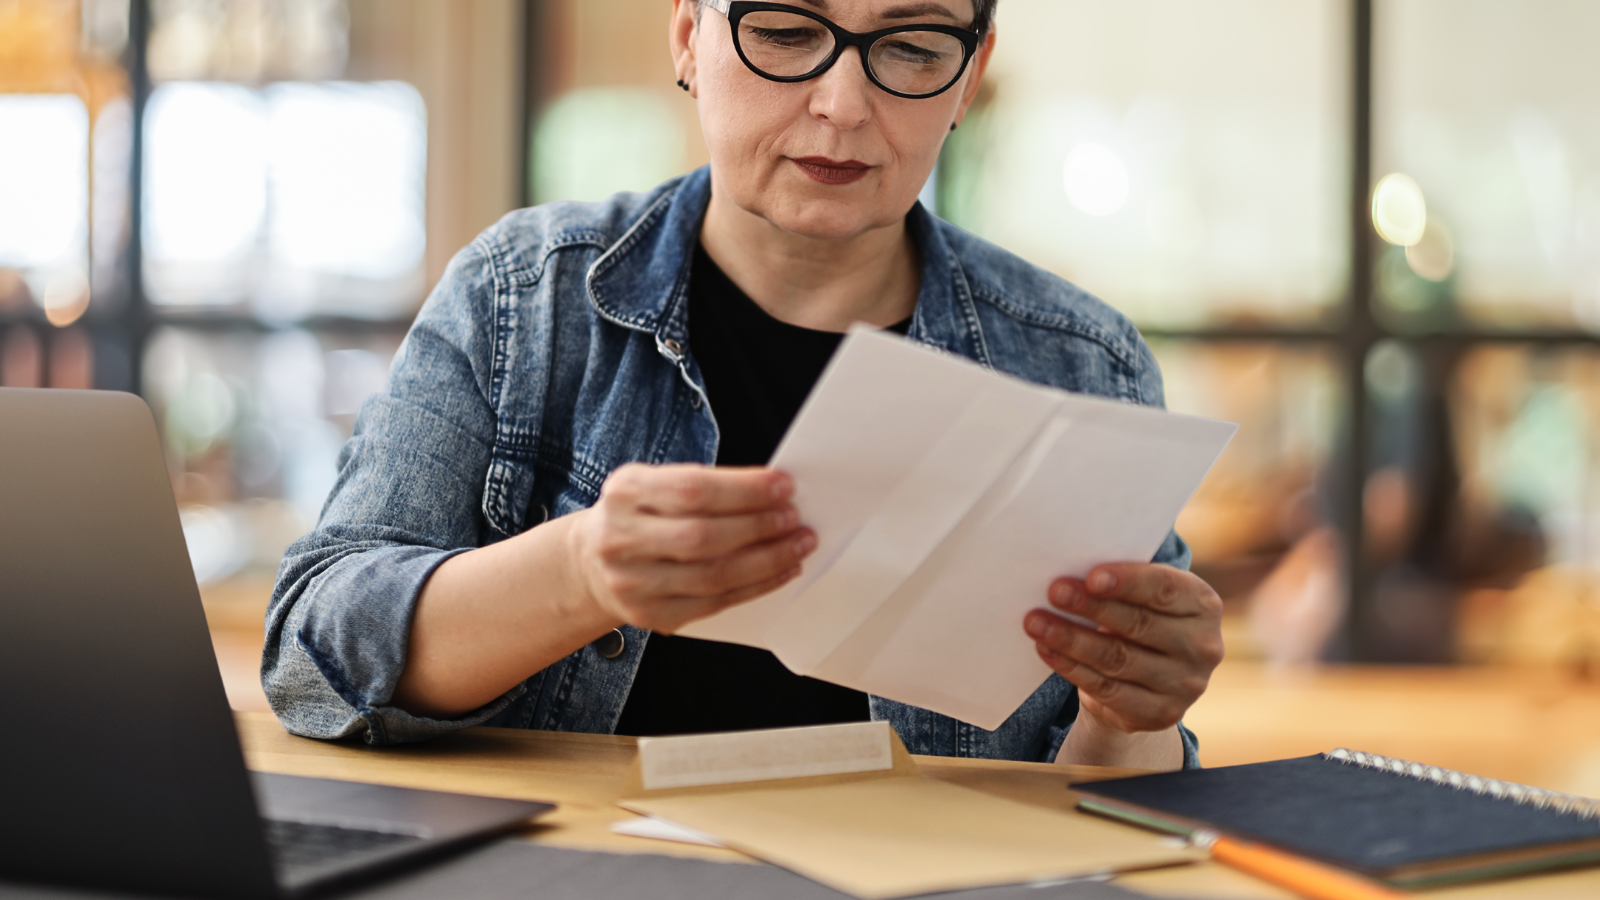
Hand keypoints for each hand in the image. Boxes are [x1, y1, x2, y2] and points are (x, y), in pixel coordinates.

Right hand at [569, 463, 815, 632]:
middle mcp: (622, 538)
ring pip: (714, 575)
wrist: (591, 563)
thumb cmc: (640, 515)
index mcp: (626, 492)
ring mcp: (633, 582)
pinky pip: (715, 603)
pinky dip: (755, 586)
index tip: (783, 486)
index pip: (694, 490)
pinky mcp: (650, 614)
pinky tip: (780, 571)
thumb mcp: (654, 484)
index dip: (745, 490)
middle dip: (759, 526)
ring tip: (797, 545)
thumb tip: (773, 493)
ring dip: (767, 560)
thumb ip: (703, 486)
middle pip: (704, 536)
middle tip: (794, 519)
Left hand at [1024, 563, 1223, 733]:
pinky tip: (1046, 650)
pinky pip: (1107, 689)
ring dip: (1071, 639)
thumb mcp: (1144, 597)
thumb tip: (1073, 573)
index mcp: (1203, 605)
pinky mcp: (1160, 714)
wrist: (1148, 681)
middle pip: (1140, 624)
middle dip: (1092, 607)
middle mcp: (1203, 646)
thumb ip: (1123, 584)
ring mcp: (1185, 685)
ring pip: (1118, 659)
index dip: (1129, 582)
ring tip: (1036, 622)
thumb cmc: (1140, 620)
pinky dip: (1071, 668)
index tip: (1091, 576)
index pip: (1166, 589)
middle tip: (1054, 592)